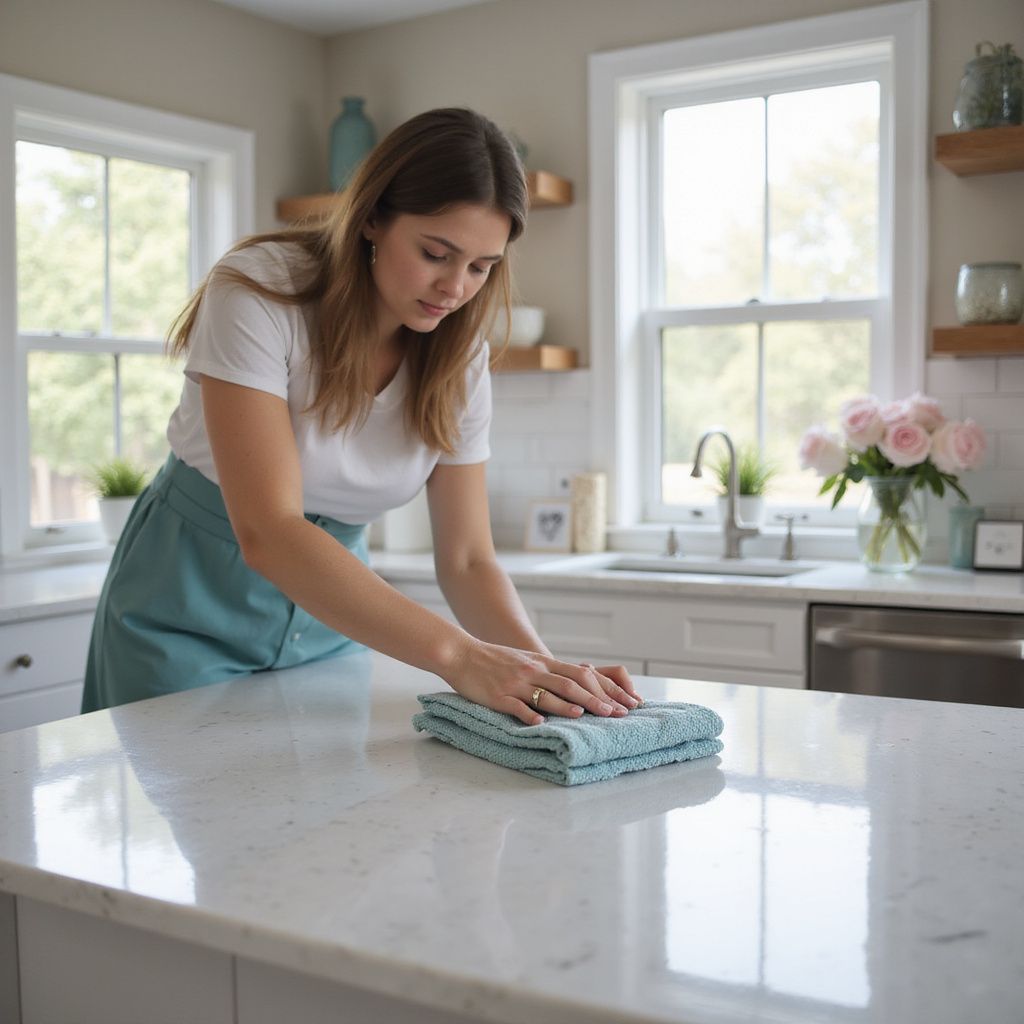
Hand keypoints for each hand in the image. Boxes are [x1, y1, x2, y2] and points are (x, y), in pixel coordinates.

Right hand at [443, 639, 641, 724]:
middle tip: (616, 714)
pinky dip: (530, 715)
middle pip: (570, 685)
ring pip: (547, 694)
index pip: (580, 675)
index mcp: (542, 663)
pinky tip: (541, 724)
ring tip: (588, 716)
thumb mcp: (527, 659)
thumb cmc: (495, 660)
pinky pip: (516, 706)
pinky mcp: (498, 696)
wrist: (462, 654)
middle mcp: (533, 671)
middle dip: (595, 700)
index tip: (622, 702)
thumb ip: (549, 671)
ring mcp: (516, 683)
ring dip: (568, 707)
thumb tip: (575, 684)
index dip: (603, 689)